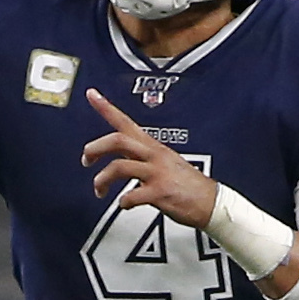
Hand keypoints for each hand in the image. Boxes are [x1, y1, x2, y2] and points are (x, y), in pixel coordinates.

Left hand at [82, 89, 215, 228]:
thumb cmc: (187, 184)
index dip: (106, 107)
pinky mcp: (160, 192)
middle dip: (95, 149)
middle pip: (117, 141)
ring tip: (99, 190)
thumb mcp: (166, 161)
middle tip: (86, 160)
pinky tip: (125, 204)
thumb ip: (143, 156)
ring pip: (119, 167)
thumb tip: (122, 158)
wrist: (212, 202)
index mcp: (153, 146)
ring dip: (102, 180)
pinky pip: (131, 196)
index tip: (91, 94)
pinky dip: (123, 202)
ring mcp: (157, 173)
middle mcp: (154, 155)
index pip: (126, 121)